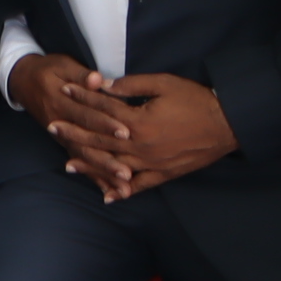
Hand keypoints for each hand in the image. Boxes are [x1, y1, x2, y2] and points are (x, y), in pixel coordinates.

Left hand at [31, 63, 234, 199]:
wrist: (227, 123)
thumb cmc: (195, 100)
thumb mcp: (163, 85)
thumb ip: (132, 86)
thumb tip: (105, 86)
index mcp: (139, 122)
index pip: (103, 109)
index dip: (83, 98)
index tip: (64, 91)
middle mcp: (141, 146)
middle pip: (101, 140)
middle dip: (75, 132)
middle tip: (52, 127)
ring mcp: (152, 163)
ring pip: (114, 166)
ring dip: (91, 165)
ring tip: (68, 164)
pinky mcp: (165, 174)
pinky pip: (140, 186)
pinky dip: (123, 191)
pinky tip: (107, 195)